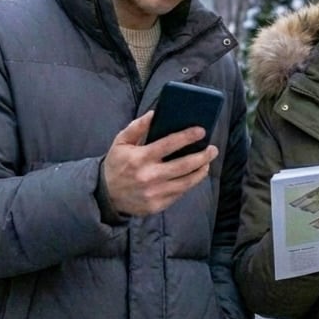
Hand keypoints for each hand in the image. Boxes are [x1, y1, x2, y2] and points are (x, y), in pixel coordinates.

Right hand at [102, 111, 217, 215]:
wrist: (105, 195)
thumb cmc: (116, 164)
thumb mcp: (121, 142)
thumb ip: (137, 126)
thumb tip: (155, 112)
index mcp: (140, 158)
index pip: (169, 144)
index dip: (187, 136)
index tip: (202, 130)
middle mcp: (149, 177)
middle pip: (184, 165)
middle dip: (202, 156)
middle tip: (213, 149)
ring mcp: (154, 193)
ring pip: (186, 182)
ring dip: (201, 171)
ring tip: (207, 162)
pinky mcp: (157, 205)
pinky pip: (179, 193)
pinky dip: (189, 183)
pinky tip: (194, 175)